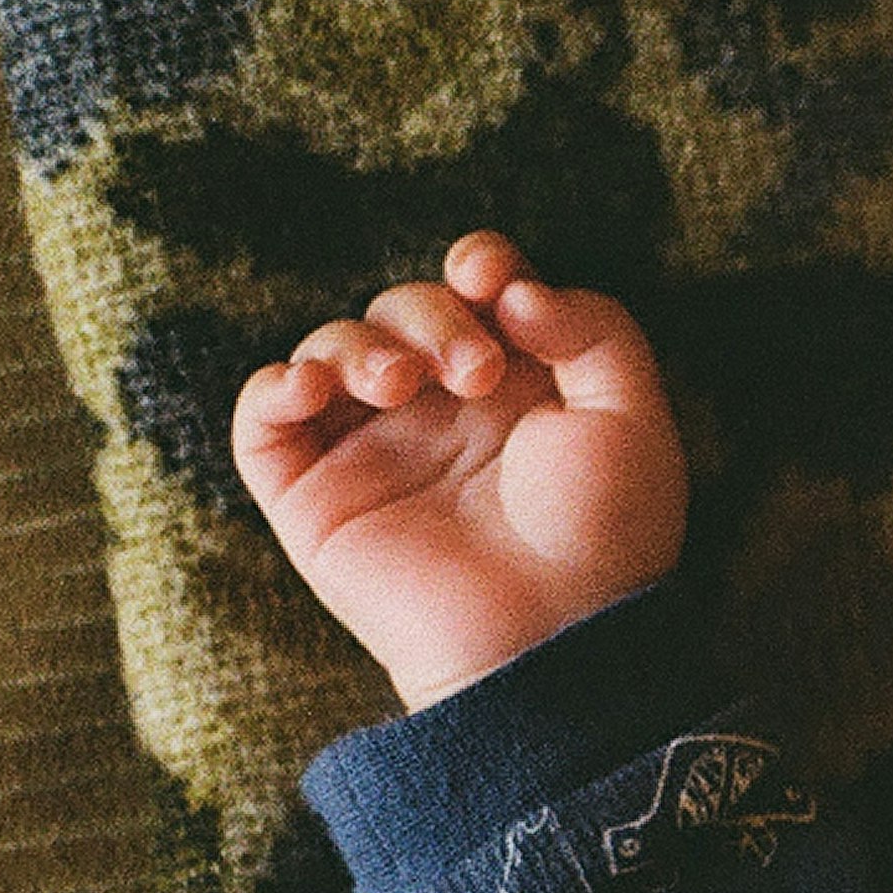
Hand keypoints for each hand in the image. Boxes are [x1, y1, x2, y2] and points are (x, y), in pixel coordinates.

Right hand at [232, 232, 686, 707]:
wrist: (554, 630)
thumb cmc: (603, 530)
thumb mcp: (629, 417)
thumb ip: (591, 329)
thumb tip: (510, 286)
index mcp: (518, 383)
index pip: (474, 290)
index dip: (475, 262)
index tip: (485, 274)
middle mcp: (442, 408)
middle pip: (405, 309)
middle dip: (433, 316)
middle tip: (476, 373)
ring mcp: (374, 449)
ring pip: (333, 348)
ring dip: (357, 343)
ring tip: (401, 384)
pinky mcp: (314, 496)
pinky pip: (262, 420)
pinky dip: (274, 385)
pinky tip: (313, 386)